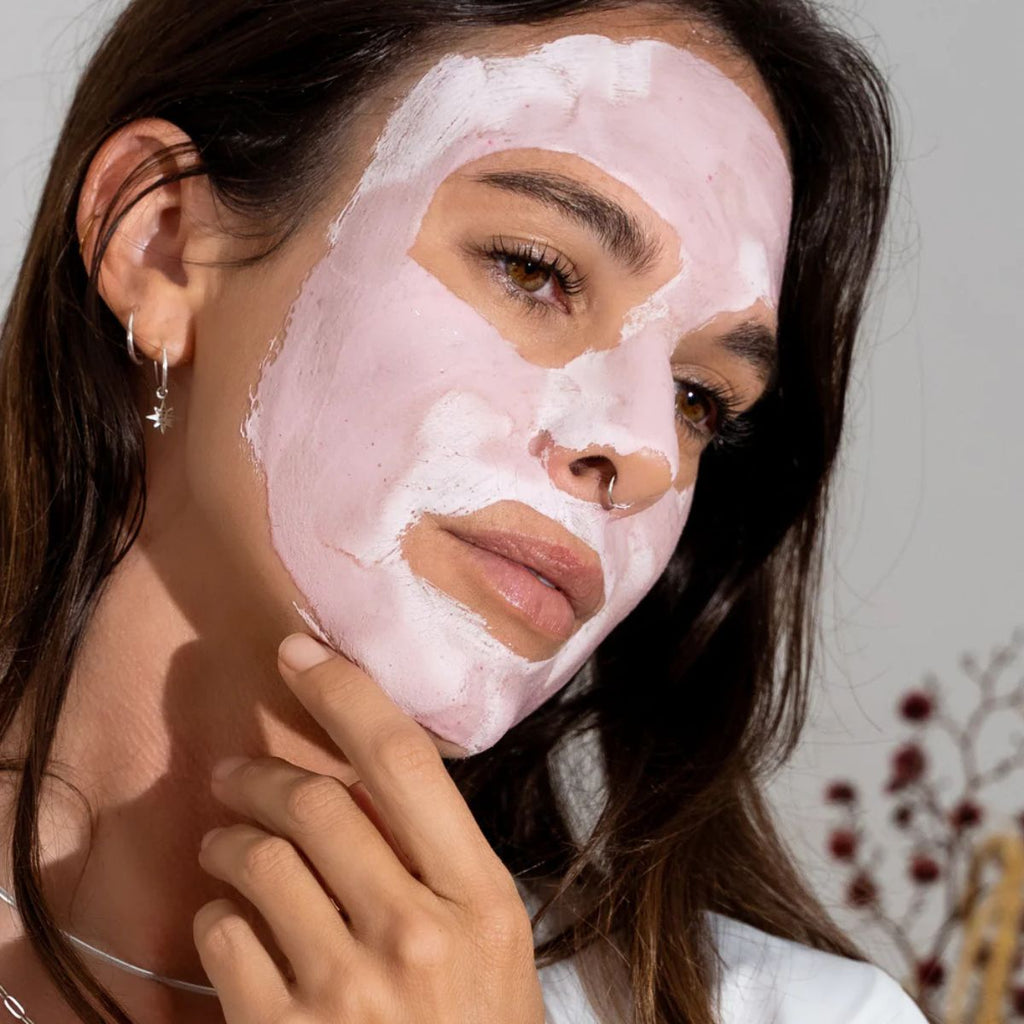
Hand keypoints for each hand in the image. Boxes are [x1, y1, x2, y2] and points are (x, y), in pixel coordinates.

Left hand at [193, 633, 544, 1023]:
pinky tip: (232, 928)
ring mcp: (347, 988)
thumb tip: (365, 781)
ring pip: (258, 861)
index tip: (299, 655)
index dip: (344, 694)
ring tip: (227, 846)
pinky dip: (216, 918)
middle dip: (262, 775)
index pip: (404, 761)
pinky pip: (222, 938)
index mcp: (480, 897)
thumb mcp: (492, 942)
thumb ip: (440, 863)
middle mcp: (415, 931)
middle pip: (316, 802)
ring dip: (231, 841)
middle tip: (238, 774)